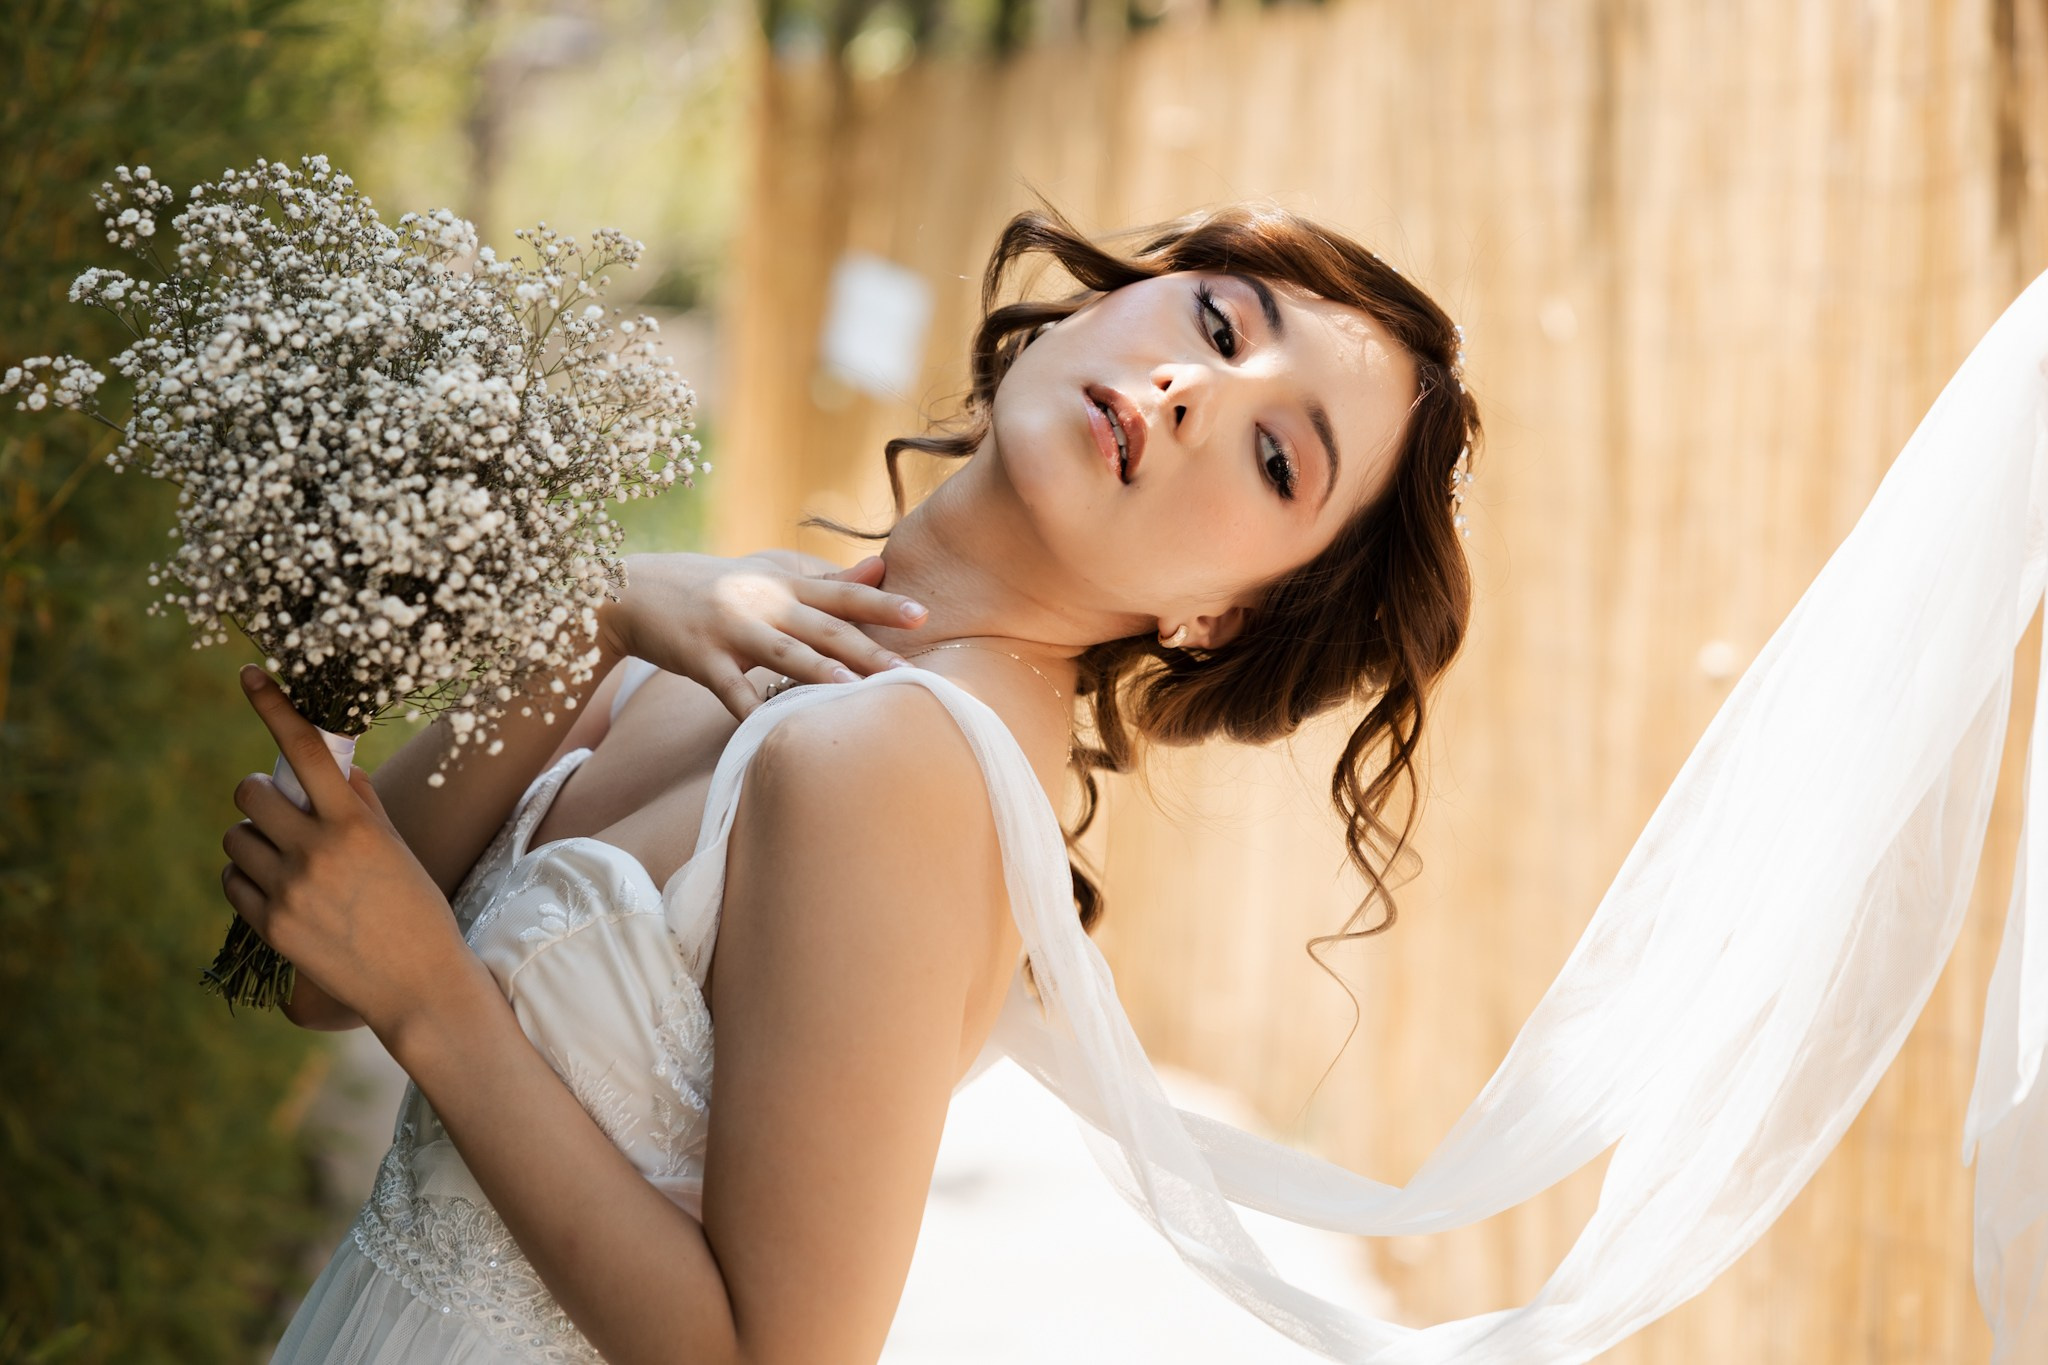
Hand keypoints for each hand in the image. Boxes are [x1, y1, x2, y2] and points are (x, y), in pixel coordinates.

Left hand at [220, 665, 478, 1040]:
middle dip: (260, 794)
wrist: (418, 984)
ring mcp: (289, 890)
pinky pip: (232, 881)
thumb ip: (360, 803)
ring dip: (252, 839)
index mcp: (355, 825)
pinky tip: (279, 891)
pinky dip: (247, 878)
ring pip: (235, 838)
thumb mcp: (397, 848)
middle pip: (250, 793)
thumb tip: (329, 765)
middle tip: (282, 811)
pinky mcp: (269, 925)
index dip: (274, 706)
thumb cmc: (417, 909)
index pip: (307, 749)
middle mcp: (317, 851)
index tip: (249, 674)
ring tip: (286, 859)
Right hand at [596, 551, 926, 719]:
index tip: (922, 614)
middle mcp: (762, 602)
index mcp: (782, 584)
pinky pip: (731, 690)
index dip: (881, 604)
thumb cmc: (709, 586)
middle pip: (823, 627)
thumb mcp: (766, 574)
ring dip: (821, 674)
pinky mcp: (700, 658)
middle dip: (867, 648)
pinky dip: (751, 710)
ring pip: (784, 654)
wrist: (631, 589)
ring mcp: (731, 630)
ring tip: (856, 692)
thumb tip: (879, 570)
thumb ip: (822, 579)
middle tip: (907, 669)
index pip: (841, 594)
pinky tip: (771, 730)